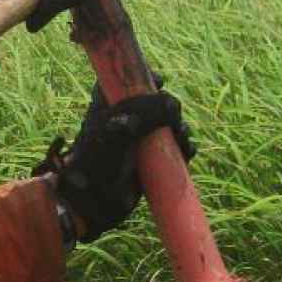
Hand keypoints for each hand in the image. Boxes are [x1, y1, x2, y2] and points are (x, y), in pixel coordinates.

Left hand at [32, 82, 194, 242]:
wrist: (94, 205)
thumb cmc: (97, 165)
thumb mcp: (116, 133)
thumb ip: (142, 114)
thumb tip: (172, 104)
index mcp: (107, 106)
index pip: (124, 81)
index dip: (143, 77)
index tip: (159, 81)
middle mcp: (125, 120)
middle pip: (155, 101)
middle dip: (170, 108)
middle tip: (172, 120)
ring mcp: (139, 140)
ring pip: (169, 124)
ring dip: (180, 128)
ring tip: (181, 137)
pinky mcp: (152, 160)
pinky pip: (175, 147)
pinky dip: (185, 147)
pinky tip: (187, 152)